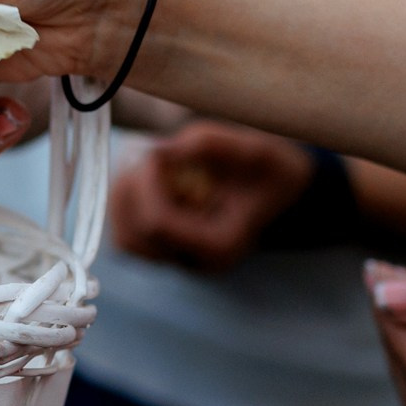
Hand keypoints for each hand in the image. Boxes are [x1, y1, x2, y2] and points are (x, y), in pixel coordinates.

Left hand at [112, 120, 314, 272]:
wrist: (280, 187)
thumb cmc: (271, 167)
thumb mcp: (256, 147)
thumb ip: (211, 144)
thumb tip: (158, 150)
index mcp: (221, 246)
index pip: (158, 224)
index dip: (148, 183)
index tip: (158, 149)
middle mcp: (196, 261)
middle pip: (133, 236)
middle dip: (134, 189)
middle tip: (152, 153)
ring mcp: (178, 258)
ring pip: (124, 237)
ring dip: (127, 195)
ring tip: (152, 164)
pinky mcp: (164, 249)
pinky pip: (128, 232)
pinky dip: (130, 202)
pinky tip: (152, 177)